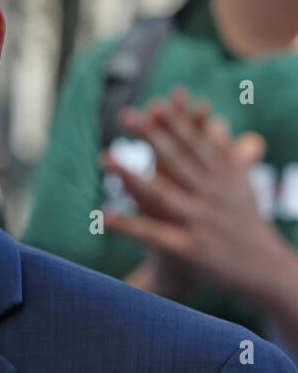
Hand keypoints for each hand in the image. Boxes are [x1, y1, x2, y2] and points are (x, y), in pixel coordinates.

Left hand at [101, 87, 278, 303]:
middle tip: (126, 115)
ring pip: (162, 194)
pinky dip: (129, 225)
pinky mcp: (192, 248)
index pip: (197, 144)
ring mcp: (201, 221)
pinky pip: (154, 234)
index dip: (176, 122)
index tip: (157, 101)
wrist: (267, 271)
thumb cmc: (245, 224)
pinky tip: (104, 215)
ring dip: (130, 176)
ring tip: (103, 157)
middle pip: (178, 161)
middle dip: (152, 136)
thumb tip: (215, 122)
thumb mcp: (240, 186)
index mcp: (223, 178)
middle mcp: (212, 196)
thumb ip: (224, 154)